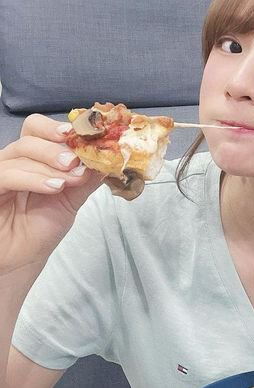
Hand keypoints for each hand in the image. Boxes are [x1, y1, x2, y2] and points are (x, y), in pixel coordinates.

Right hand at [0, 114, 103, 275]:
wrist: (20, 260)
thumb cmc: (39, 229)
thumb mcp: (71, 200)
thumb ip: (87, 179)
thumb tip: (109, 159)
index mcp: (31, 157)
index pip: (39, 128)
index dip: (57, 127)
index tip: (80, 134)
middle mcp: (12, 160)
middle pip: (30, 135)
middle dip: (57, 146)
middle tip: (76, 161)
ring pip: (20, 153)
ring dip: (50, 164)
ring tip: (70, 179)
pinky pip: (6, 175)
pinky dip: (33, 178)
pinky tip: (54, 187)